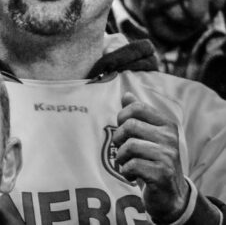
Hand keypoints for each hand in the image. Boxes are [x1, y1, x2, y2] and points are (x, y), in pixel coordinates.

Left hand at [113, 92, 189, 221]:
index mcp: (166, 125)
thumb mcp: (147, 136)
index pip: (137, 107)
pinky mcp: (162, 174)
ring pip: (129, 146)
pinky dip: (126, 172)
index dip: (122, 117)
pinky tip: (132, 175)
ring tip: (127, 163)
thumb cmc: (153, 161)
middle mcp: (170, 138)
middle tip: (123, 151)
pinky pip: (132, 166)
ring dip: (120, 158)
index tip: (123, 130)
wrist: (170, 194)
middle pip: (129, 125)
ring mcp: (168, 156)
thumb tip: (126, 95)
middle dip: (118, 139)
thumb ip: (138, 116)